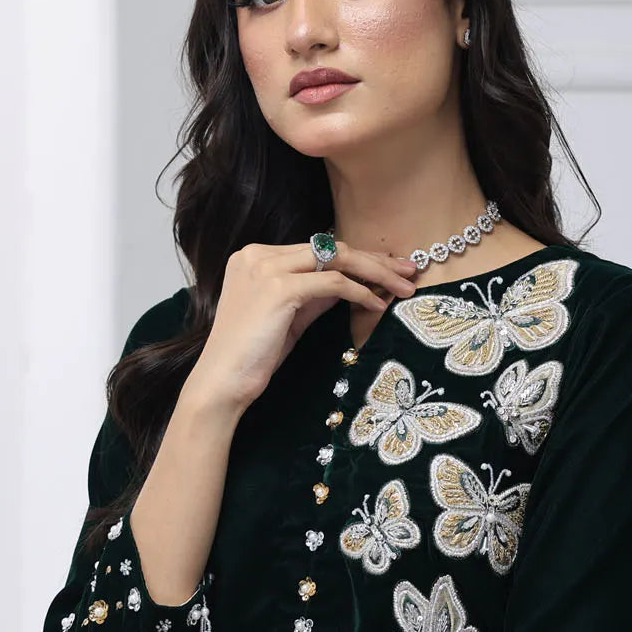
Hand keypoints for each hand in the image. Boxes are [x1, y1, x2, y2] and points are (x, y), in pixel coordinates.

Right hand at [185, 238, 419, 412]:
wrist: (222, 383)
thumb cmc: (252, 357)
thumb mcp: (288, 317)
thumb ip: (314, 294)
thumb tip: (351, 285)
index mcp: (255, 256)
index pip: (317, 249)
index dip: (357, 258)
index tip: (387, 269)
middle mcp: (258, 254)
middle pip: (330, 247)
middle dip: (375, 259)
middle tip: (410, 271)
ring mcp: (266, 268)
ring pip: (336, 258)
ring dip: (376, 272)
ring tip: (405, 288)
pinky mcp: (279, 288)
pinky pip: (333, 283)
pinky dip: (360, 292)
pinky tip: (377, 305)